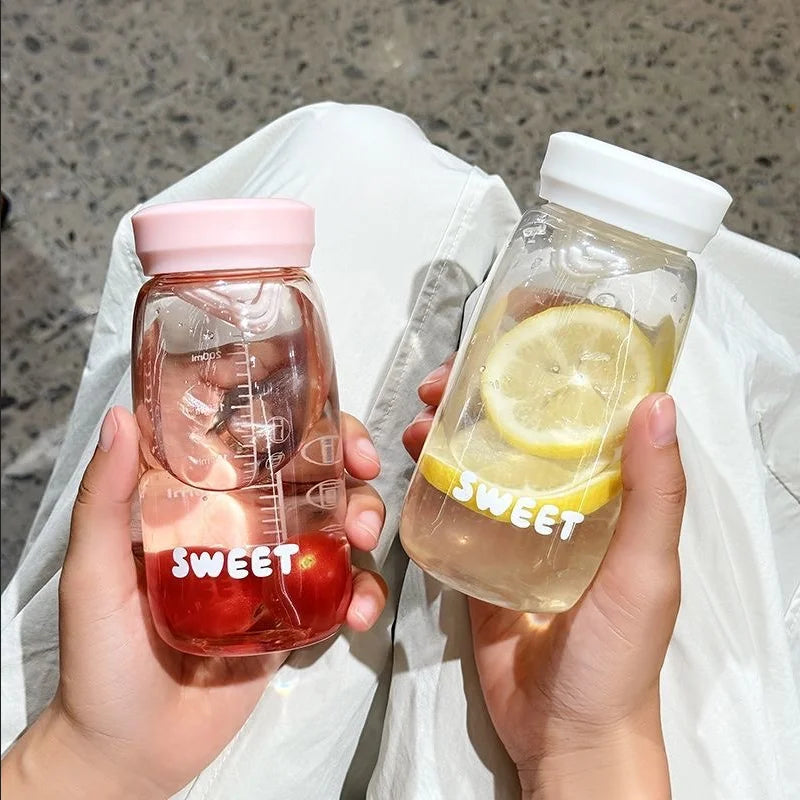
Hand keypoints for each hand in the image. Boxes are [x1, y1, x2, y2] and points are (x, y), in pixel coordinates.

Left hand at [2, 408, 386, 799]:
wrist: (133, 748)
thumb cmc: (102, 656)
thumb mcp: (93, 572)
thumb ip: (104, 500)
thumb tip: (123, 417)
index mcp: (202, 500)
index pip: (252, 438)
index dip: (292, 412)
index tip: (319, 406)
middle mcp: (245, 523)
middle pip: (311, 470)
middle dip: (348, 458)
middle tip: (362, 469)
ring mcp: (278, 567)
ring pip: (339, 521)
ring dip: (366, 517)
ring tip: (363, 541)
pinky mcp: (300, 613)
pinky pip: (345, 588)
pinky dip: (364, 591)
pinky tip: (357, 612)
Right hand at [405, 360, 684, 799]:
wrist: (563, 732)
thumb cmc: (616, 652)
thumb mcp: (644, 571)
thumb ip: (653, 495)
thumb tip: (656, 402)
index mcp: (606, 495)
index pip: (578, 415)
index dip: (543, 373)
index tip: (504, 344)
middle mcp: (560, 501)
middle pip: (518, 430)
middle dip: (477, 396)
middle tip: (437, 383)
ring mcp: (514, 527)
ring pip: (479, 460)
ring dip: (447, 431)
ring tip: (415, 421)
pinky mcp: (477, 555)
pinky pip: (453, 506)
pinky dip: (431, 478)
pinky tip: (410, 461)